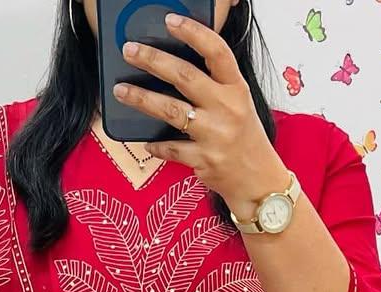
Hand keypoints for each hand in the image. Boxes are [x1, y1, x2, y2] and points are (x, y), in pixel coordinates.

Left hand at [113, 11, 289, 217]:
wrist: (259, 181)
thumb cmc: (244, 138)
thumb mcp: (239, 104)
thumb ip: (215, 84)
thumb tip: (177, 66)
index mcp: (236, 88)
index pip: (216, 51)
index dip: (193, 33)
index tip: (170, 21)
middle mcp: (227, 108)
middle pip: (185, 76)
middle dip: (153, 60)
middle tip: (130, 51)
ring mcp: (215, 135)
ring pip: (171, 111)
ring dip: (142, 99)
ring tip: (121, 91)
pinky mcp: (204, 160)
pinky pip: (171, 149)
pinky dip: (155, 145)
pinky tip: (145, 141)